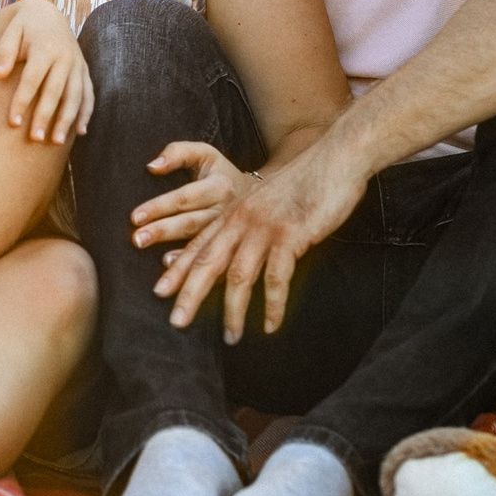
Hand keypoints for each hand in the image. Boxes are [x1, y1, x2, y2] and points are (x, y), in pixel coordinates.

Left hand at [0, 0, 94, 143]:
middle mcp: (66, 57)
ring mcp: (78, 64)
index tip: (13, 123)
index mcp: (46, 48)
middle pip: (55, 92)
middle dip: (45, 116)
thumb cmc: (24, 27)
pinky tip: (80, 132)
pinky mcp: (84, 70)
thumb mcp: (11, 33)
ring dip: (67, 120)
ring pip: (75, 96)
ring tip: (56, 142)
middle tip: (35, 139)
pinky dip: (86, 113)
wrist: (47, 14)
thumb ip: (4, 54)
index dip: (22, 101)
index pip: (32, 80)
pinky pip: (88, 94)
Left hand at [127, 142, 253, 251]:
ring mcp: (229, 233)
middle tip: (137, 240)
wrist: (262, 196)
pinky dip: (192, 263)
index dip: (160, 206)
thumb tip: (152, 166)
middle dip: (162, 231)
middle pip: (190, 222)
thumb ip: (178, 152)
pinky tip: (172, 266)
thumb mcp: (205, 154)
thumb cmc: (221, 173)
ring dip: (177, 255)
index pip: (185, 197)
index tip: (135, 217)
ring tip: (155, 261)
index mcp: (219, 186)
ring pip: (200, 244)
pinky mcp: (230, 248)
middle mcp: (225, 211)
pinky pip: (211, 259)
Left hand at [153, 138, 366, 342]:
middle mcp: (242, 220)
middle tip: (177, 322)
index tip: (160, 291)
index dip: (178, 269)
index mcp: (234, 212)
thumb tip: (239, 253)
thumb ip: (250, 224)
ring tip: (231, 337)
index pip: (199, 244)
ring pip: (239, 276)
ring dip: (234, 311)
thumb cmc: (306, 183)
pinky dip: (273, 306)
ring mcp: (265, 228)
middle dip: (190, 294)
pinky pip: (277, 279)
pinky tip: (271, 325)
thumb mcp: (266, 201)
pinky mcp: (290, 235)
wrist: (336, 158)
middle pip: (208, 262)